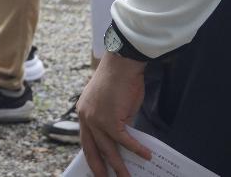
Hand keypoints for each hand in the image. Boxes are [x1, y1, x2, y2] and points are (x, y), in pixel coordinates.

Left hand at [77, 52, 152, 176]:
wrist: (122, 64)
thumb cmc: (119, 80)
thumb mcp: (110, 103)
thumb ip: (111, 121)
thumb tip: (122, 139)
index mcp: (83, 113)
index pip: (86, 140)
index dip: (91, 155)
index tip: (96, 168)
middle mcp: (86, 118)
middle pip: (93, 149)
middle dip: (100, 168)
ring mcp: (97, 120)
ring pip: (108, 149)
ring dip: (119, 166)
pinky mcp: (110, 120)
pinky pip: (125, 140)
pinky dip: (136, 149)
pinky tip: (146, 156)